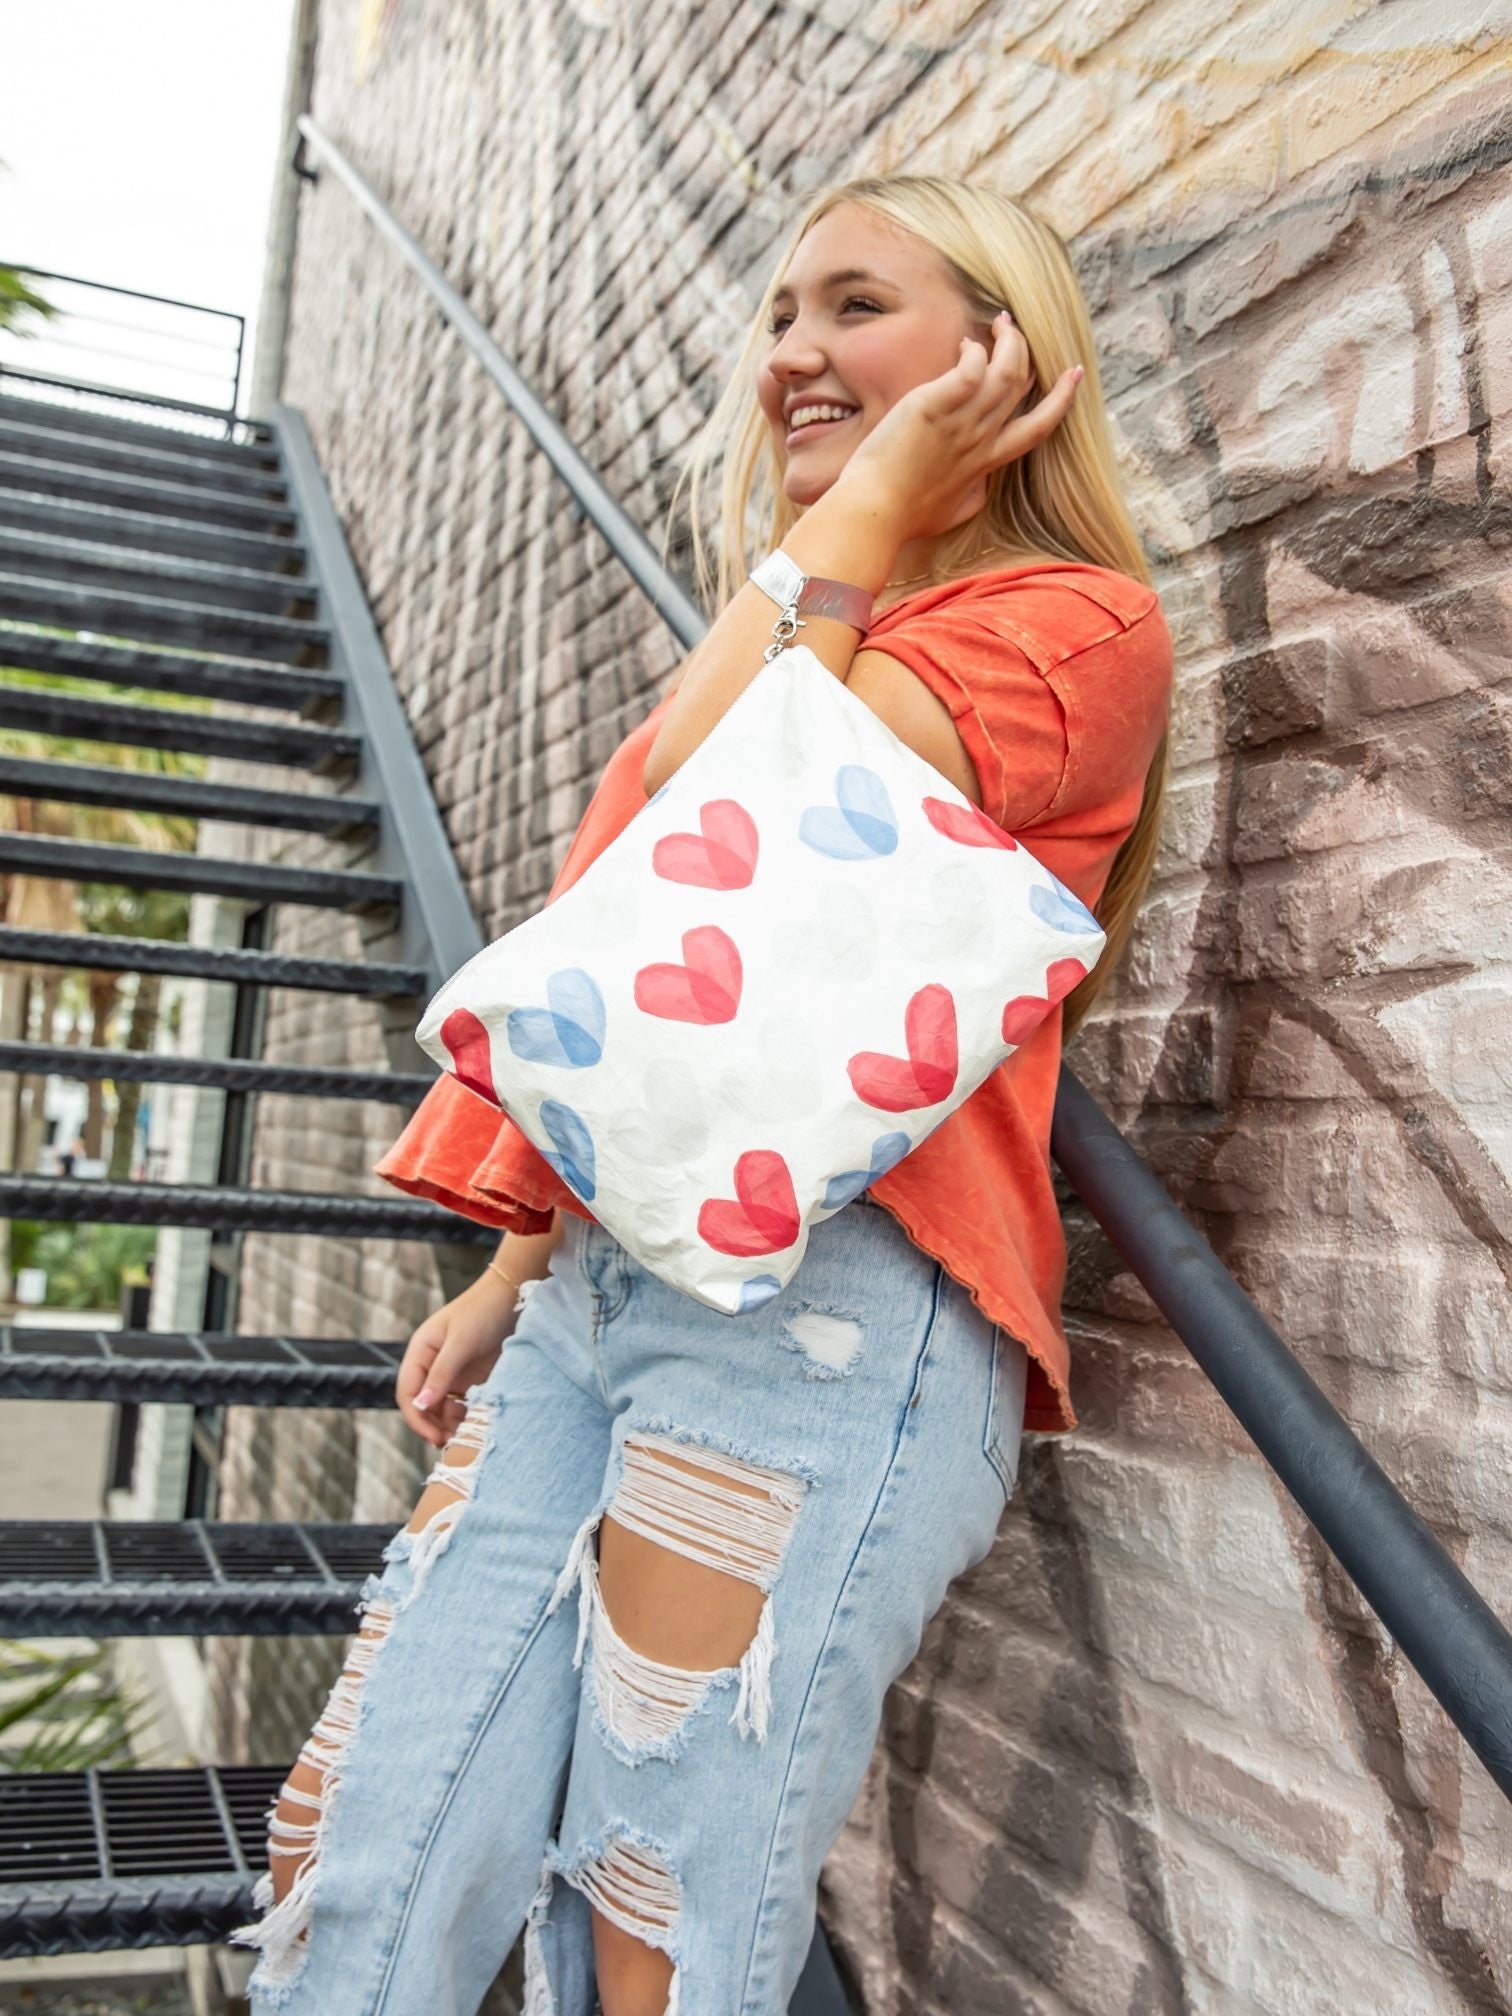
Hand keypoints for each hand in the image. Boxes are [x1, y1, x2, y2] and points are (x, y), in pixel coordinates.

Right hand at [394, 1267, 525, 1448]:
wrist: (515, 1297)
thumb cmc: (482, 1312)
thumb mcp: (460, 1343)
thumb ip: (441, 1374)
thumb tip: (420, 1406)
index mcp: (420, 1352)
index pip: (407, 1393)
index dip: (417, 1419)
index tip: (433, 1438)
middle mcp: (432, 1365)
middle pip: (423, 1406)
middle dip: (433, 1427)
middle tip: (452, 1446)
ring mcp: (452, 1373)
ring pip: (443, 1409)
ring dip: (450, 1426)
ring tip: (467, 1440)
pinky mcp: (472, 1379)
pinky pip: (463, 1405)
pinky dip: (467, 1417)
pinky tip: (478, 1426)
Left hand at [835, 312, 1082, 547]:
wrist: (875, 513)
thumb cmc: (906, 518)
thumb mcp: (953, 512)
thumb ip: (973, 495)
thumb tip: (981, 487)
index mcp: (987, 462)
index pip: (1039, 426)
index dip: (1062, 398)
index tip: (1073, 374)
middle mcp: (982, 438)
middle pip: (1022, 385)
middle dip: (1025, 349)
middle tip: (1011, 328)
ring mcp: (961, 421)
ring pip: (1005, 371)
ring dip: (1008, 340)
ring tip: (997, 323)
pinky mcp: (935, 406)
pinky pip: (971, 367)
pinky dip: (975, 351)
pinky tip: (963, 346)